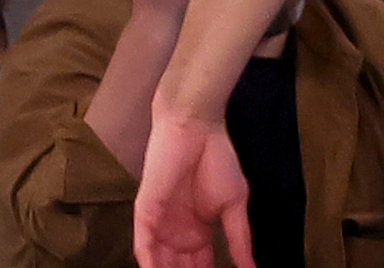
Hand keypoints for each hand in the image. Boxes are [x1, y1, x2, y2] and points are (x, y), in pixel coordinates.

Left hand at [132, 117, 254, 267]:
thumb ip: (239, 238)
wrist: (196, 129)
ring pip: (160, 262)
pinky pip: (144, 248)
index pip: (200, 266)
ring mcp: (158, 227)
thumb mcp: (235, 204)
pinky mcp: (144, 215)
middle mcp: (176, 234)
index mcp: (197, 233)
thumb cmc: (218, 161)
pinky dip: (151, 264)